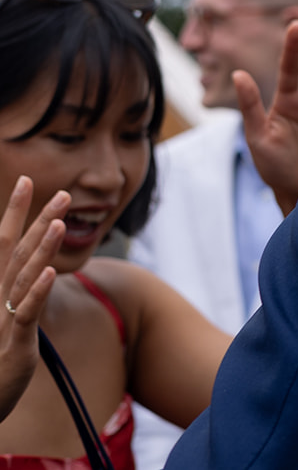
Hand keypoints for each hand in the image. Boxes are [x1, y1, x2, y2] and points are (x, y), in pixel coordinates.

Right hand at [1, 177, 66, 423]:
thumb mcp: (7, 320)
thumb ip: (18, 291)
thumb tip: (35, 267)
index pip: (5, 243)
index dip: (16, 212)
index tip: (27, 181)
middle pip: (19, 252)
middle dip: (40, 220)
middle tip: (63, 193)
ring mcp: (3, 319)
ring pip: (24, 277)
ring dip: (42, 249)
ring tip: (59, 222)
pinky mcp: (14, 344)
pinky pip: (27, 313)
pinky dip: (38, 292)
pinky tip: (51, 272)